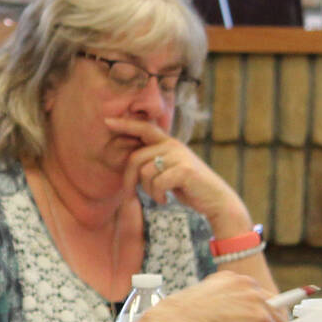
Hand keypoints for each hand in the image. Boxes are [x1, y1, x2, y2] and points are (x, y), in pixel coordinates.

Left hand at [108, 116, 251, 235]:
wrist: (215, 199)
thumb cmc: (188, 187)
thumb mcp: (169, 169)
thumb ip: (155, 161)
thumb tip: (131, 162)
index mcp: (168, 143)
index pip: (143, 128)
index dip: (125, 124)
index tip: (106, 121)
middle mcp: (173, 145)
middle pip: (135, 158)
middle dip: (129, 179)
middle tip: (132, 194)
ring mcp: (180, 156)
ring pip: (145, 173)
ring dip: (148, 190)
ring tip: (159, 195)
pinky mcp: (185, 170)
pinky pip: (157, 183)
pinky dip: (158, 195)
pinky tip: (165, 200)